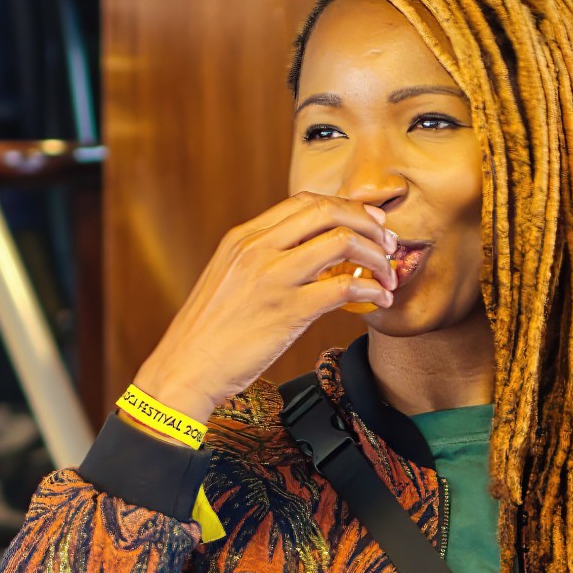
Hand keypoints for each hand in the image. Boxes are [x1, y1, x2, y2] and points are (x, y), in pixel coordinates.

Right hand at [132, 191, 397, 423]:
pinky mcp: (287, 312)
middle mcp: (257, 249)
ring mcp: (273, 278)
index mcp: (242, 238)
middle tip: (387, 243)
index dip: (345, 207)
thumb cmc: (206, 335)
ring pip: (342, 242)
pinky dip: (371, 290)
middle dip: (368, 223)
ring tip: (388, 275)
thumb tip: (301, 258)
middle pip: (328, 212)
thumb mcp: (227, 280)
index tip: (366, 222)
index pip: (304, 202)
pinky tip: (379, 300)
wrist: (184, 370)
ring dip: (376, 256)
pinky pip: (344, 289)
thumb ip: (260, 261)